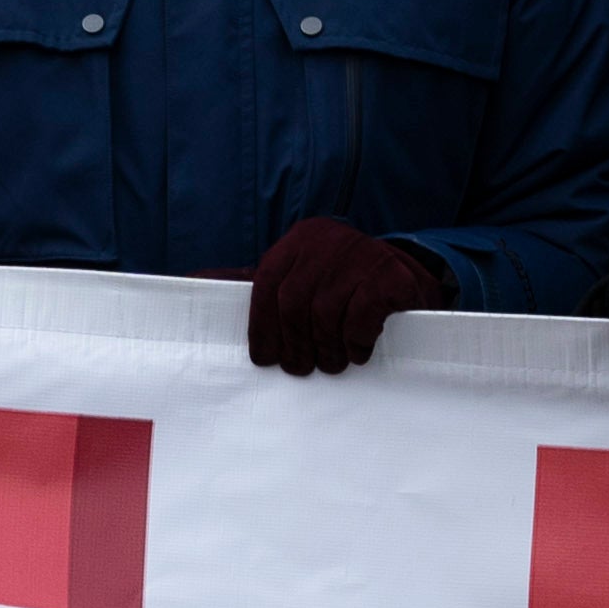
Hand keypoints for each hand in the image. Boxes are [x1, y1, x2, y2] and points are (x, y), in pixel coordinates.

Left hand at [244, 216, 443, 374]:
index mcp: (301, 240)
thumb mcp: (303, 278)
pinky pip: (361, 317)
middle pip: (294, 301)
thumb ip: (260, 285)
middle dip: (294, 343)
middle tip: (301, 367)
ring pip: (325, 313)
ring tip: (331, 363)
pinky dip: (355, 342)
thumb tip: (197, 279)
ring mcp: (363, 254)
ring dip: (325, 348)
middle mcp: (328, 240)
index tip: (265, 358)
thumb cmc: (347, 288)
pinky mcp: (391, 275)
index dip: (262, 325)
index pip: (268, 282)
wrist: (411, 280)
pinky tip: (358, 351)